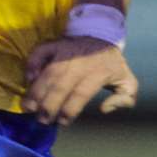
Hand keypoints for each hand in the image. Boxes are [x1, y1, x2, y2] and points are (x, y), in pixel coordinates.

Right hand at [22, 37, 138, 125]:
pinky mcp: (55, 44)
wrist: (103, 34)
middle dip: (49, 105)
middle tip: (41, 120)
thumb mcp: (128, 81)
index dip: (70, 109)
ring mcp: (66, 52)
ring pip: (48, 72)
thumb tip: (104, 109)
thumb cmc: (112, 63)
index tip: (62, 122)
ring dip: (36, 91)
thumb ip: (125, 99)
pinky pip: (40, 52)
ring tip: (28, 107)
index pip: (81, 93)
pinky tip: (29, 79)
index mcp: (99, 72)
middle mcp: (80, 62)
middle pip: (61, 86)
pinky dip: (32, 64)